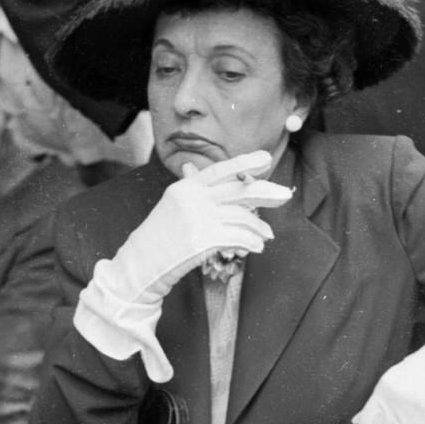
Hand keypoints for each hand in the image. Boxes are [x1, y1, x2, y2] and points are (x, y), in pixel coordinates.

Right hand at [74, 150, 292, 380]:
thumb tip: (192, 169)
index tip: (265, 158)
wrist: (139, 265)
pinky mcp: (202, 240)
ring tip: (266, 236)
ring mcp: (197, 218)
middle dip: (266, 191)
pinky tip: (257, 247)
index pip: (220, 170)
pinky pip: (237, 237)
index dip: (244, 163)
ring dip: (258, 228)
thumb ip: (188, 189)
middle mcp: (193, 198)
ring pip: (241, 217)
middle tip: (285, 195)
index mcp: (185, 186)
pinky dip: (251, 242)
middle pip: (237, 190)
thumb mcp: (171, 206)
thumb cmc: (158, 238)